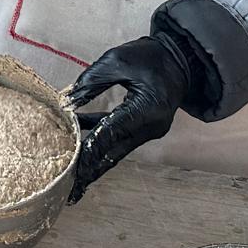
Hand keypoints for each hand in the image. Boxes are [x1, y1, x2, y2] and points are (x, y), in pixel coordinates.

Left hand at [65, 32, 192, 203]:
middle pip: (115, 153)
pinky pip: (119, 140)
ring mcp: (149, 130)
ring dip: (94, 164)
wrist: (181, 60)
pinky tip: (78, 143)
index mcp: (148, 108)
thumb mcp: (118, 60)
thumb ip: (92, 80)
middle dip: (92, 171)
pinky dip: (100, 145)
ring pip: (116, 151)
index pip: (114, 131)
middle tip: (71, 191)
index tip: (74, 165)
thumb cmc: (150, 56)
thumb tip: (67, 101)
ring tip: (73, 181)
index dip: (91, 147)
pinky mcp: (144, 128)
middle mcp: (151, 126)